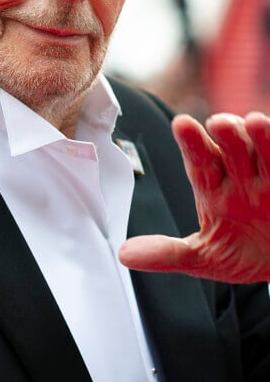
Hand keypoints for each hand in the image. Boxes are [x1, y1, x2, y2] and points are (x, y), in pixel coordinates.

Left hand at [118, 111, 269, 282]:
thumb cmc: (243, 253)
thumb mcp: (204, 258)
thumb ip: (168, 253)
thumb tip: (125, 255)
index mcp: (214, 188)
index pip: (200, 161)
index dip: (191, 142)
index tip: (182, 124)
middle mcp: (242, 175)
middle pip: (232, 149)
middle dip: (226, 135)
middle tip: (219, 123)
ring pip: (265, 150)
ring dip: (261, 137)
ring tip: (256, 122)